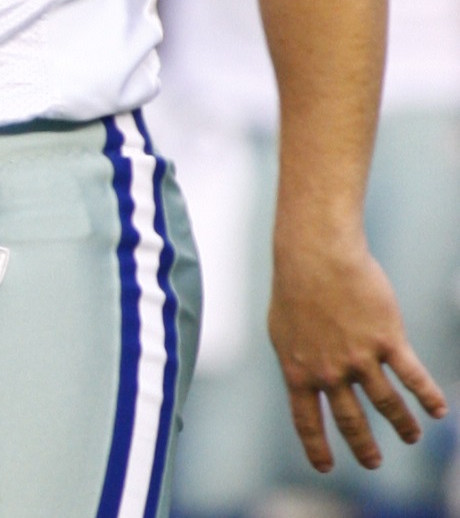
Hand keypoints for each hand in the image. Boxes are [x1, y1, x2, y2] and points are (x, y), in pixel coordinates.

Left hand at [269, 227, 447, 471]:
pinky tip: (439, 411)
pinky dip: (428, 397)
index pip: (306, 419)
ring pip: (387, 404)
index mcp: (298, 369)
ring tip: (411, 437)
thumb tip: (307, 379)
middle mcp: (328, 371)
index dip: (317, 446)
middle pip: (350, 419)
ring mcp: (359, 357)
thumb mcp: (284, 329)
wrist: (315, 254)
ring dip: (402, 425)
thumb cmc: (296, 286)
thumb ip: (299, 358)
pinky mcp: (387, 340)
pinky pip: (412, 377)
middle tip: (374, 464)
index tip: (326, 467)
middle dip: (363, 446)